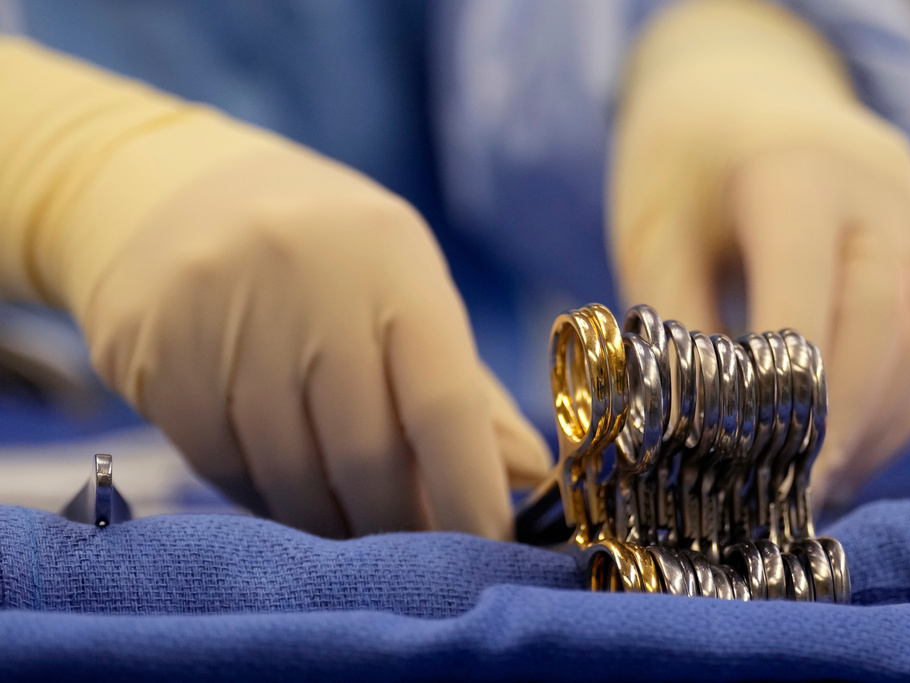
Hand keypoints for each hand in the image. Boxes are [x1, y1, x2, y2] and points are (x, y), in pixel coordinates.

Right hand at [0, 38, 550, 537]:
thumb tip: (525, 472)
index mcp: (391, 260)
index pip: (443, 402)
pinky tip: (286, 490)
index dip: (470, 490)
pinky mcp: (156, 352)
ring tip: (352, 524)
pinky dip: (266, 499)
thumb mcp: (405, 289)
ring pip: (290, 474)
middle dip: (398, 524)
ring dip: (330, 521)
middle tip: (413, 550)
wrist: (177, 192)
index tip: (488, 548)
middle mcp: (307, 281)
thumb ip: (466, 385)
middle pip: (364, 455)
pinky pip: (223, 467)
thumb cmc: (326, 255)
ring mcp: (221, 313)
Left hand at [608, 0, 909, 505]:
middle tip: (791, 495)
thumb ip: (675, 329)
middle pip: (882, 328)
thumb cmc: (685, 170)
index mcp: (796, 174)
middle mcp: (882, 192)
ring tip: (821, 484)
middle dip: (838, 423)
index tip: (761, 469)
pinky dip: (903, 404)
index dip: (789, 396)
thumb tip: (693, 434)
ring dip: (878, 425)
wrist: (742, 97)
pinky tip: (854, 444)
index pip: (807, 298)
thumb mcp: (654, 236)